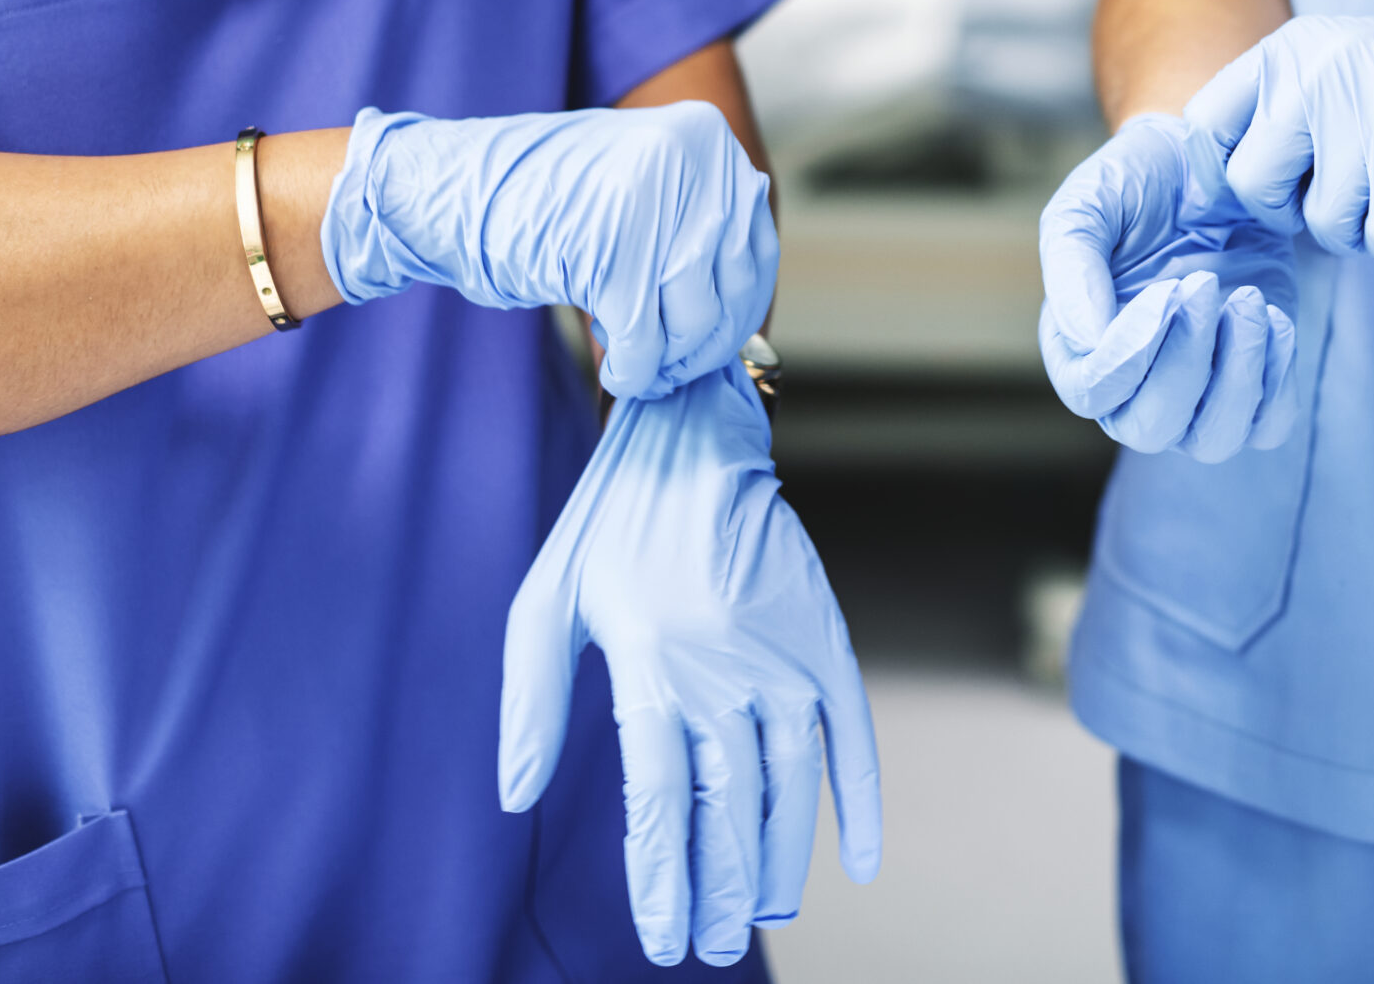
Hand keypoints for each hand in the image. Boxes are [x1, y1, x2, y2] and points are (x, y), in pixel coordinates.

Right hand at [319, 103, 773, 399]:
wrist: (446, 188)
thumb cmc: (541, 200)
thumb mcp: (638, 185)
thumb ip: (695, 226)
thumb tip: (749, 319)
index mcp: (705, 136)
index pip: (755, 245)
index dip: (739, 306)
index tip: (713, 340)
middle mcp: (690, 161)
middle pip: (733, 285)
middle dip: (704, 341)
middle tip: (673, 365)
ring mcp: (652, 205)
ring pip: (693, 319)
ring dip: (668, 359)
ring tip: (639, 360)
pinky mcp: (613, 255)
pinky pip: (646, 343)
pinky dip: (635, 372)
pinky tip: (619, 373)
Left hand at [498, 367, 881, 966]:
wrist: (694, 440)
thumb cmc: (606, 527)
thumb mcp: (543, 602)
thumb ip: (529, 703)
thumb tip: (514, 801)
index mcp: (651, 668)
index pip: (661, 804)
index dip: (663, 880)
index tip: (661, 937)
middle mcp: (724, 671)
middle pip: (728, 810)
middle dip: (718, 891)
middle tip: (706, 947)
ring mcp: (782, 656)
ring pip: (791, 786)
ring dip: (779, 860)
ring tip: (759, 914)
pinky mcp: (824, 637)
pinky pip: (851, 734)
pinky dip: (859, 800)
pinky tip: (856, 859)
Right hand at [1038, 114, 1299, 460]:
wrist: (1209, 161)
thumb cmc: (1138, 181)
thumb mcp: (1089, 202)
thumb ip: (1072, 265)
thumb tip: (1086, 337)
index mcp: (1078, 346)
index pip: (1094, 392)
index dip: (1130, 354)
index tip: (1167, 289)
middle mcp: (1132, 384)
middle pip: (1151, 429)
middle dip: (1186, 363)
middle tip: (1206, 283)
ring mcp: (1195, 389)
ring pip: (1213, 439)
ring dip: (1237, 377)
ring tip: (1248, 301)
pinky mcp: (1251, 376)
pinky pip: (1268, 422)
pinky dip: (1277, 379)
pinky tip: (1272, 316)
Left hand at [1183, 0, 1373, 262]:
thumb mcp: (1338, 63)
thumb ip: (1277, 107)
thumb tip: (1208, 177)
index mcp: (1292, 48)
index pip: (1204, 126)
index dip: (1229, 168)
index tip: (1272, 178)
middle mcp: (1321, 74)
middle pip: (1250, 187)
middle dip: (1290, 209)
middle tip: (1342, 187)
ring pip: (1321, 225)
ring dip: (1359, 224)